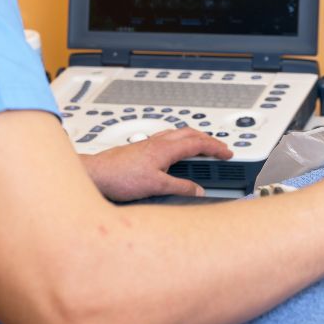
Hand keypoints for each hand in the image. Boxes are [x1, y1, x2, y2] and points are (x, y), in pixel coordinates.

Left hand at [81, 128, 232, 200]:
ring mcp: (149, 143)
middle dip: (208, 139)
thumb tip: (198, 190)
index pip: (198, 143)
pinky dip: (179, 141)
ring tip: (202, 147)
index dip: (216, 147)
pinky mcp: (141, 148)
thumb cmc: (120, 177)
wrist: (96, 174)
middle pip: (190, 133)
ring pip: (178, 133)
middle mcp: (158, 141)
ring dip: (194, 137)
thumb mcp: (156, 186)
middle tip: (220, 148)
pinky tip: (175, 151)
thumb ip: (180, 187)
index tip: (227, 153)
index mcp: (166, 148)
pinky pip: (167, 138)